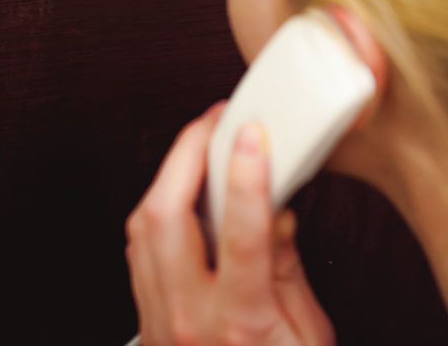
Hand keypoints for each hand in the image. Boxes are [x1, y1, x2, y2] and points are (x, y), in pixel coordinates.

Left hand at [125, 102, 334, 345]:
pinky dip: (157, 212)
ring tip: (201, 149)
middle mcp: (188, 320)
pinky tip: (181, 198)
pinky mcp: (147, 323)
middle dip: (185, 155)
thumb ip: (288, 270)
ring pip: (142, 228)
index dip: (245, 175)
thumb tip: (277, 209)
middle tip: (216, 122)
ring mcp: (159, 322)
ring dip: (167, 178)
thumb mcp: (308, 336)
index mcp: (240, 325)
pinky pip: (138, 252)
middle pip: (164, 216)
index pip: (238, 233)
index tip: (253, 134)